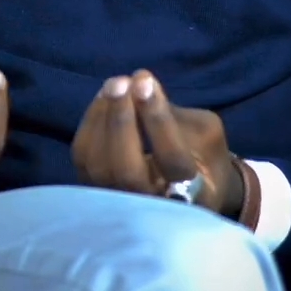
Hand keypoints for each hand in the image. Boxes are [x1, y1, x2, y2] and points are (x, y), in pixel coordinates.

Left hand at [71, 69, 244, 216]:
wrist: (193, 187)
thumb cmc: (204, 155)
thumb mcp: (206, 131)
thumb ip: (174, 114)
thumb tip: (137, 84)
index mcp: (194, 194)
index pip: (172, 160)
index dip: (157, 119)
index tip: (146, 82)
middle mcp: (154, 208)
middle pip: (126, 172)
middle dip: (121, 122)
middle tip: (122, 82)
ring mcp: (120, 205)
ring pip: (98, 166)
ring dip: (101, 118)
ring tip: (115, 84)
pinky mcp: (97, 192)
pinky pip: (84, 159)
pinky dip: (90, 124)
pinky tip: (103, 98)